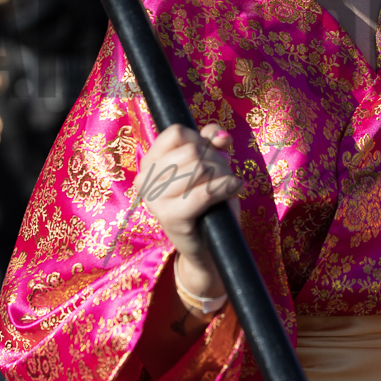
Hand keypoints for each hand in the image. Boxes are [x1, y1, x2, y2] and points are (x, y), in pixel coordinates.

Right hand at [137, 123, 242, 304]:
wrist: (209, 248)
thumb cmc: (208, 202)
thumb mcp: (208, 165)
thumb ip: (210, 142)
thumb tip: (219, 136)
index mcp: (148, 163)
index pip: (177, 132)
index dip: (200, 140)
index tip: (210, 154)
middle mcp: (144, 180)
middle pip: (193, 151)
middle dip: (217, 160)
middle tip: (222, 176)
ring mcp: (154, 200)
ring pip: (202, 169)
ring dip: (224, 175)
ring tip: (226, 186)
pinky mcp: (170, 217)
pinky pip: (205, 192)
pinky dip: (227, 187)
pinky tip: (236, 188)